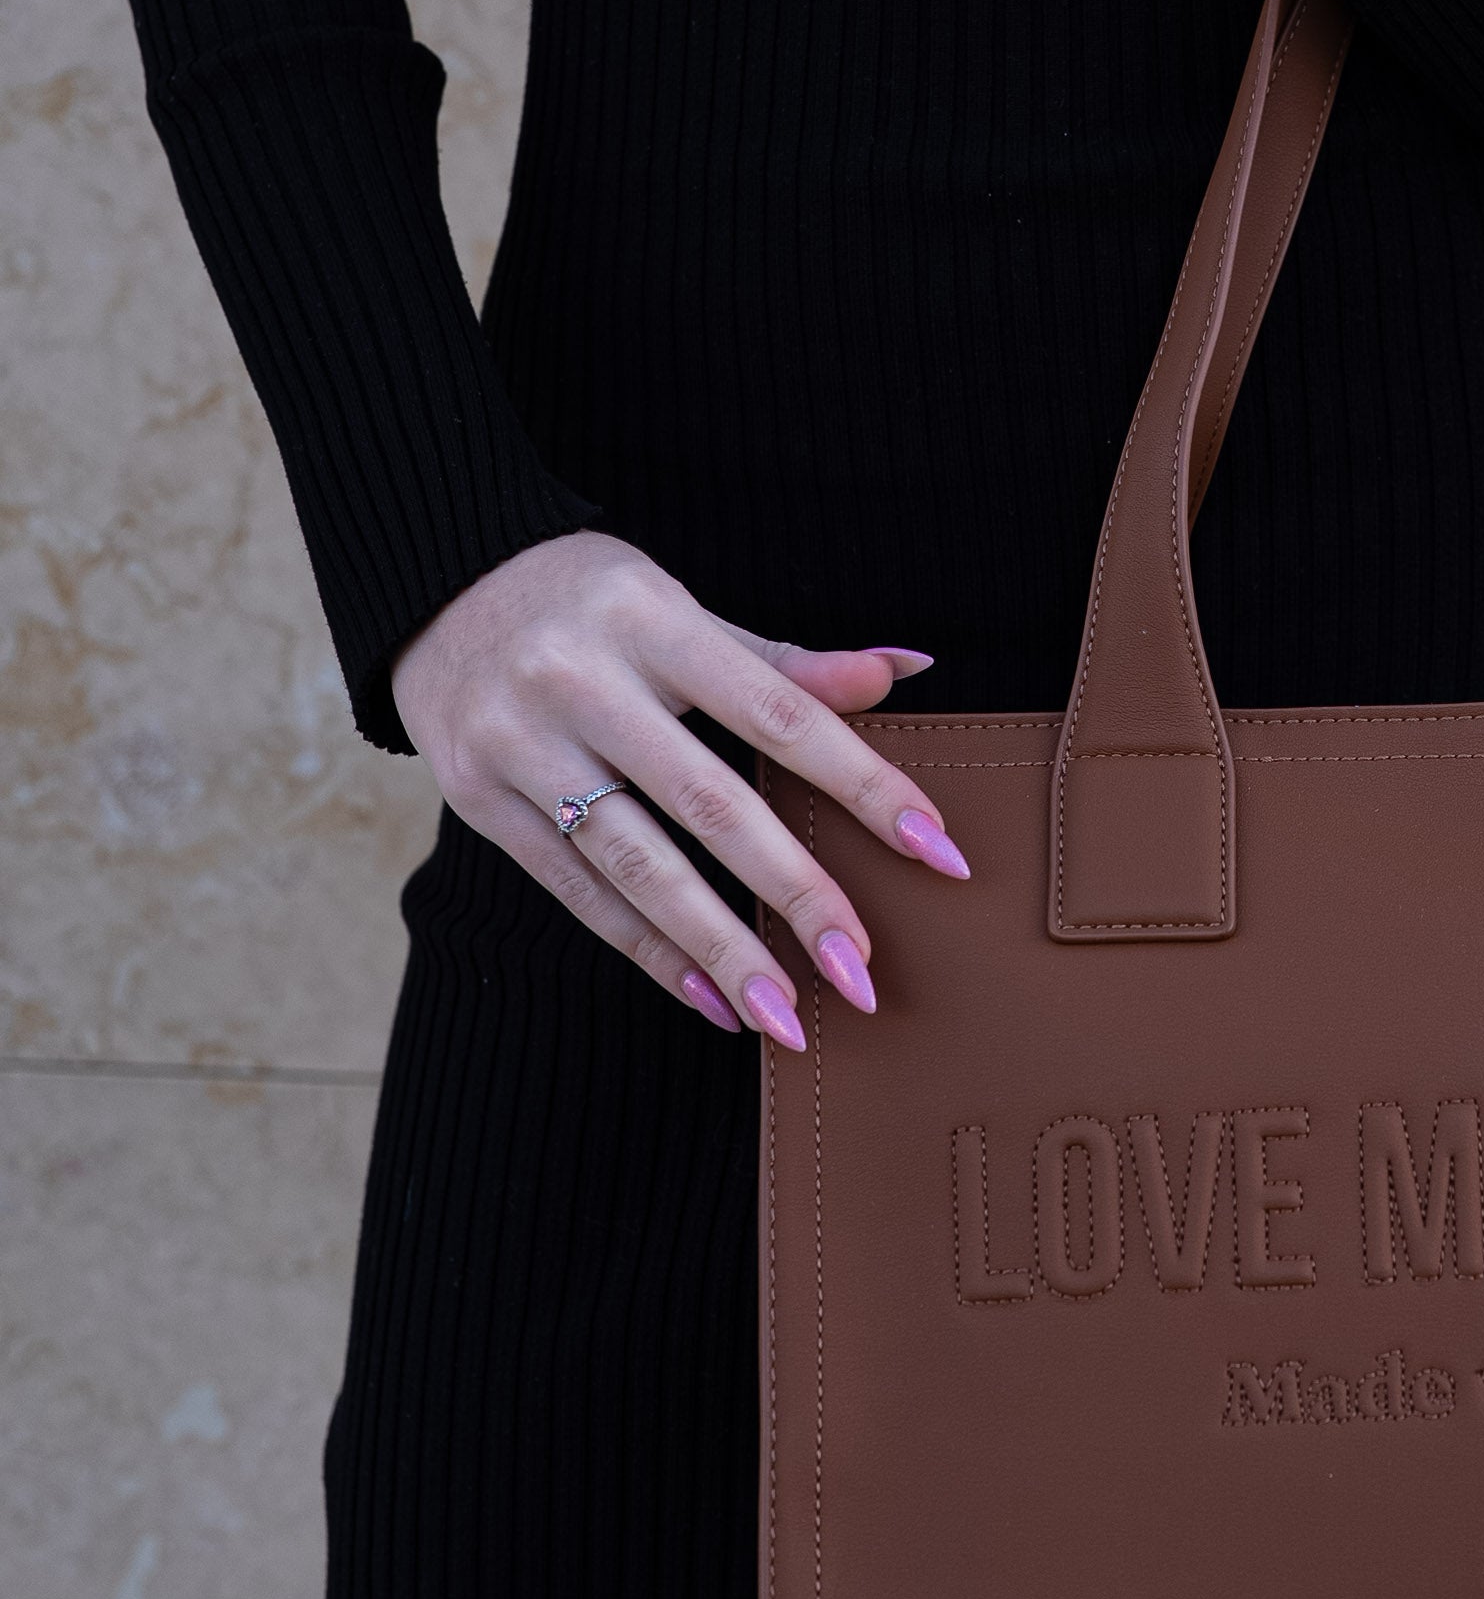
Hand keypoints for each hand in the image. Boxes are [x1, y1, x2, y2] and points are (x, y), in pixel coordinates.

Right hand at [389, 528, 970, 1046]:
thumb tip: (904, 672)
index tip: (935, 849)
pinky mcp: (481, 800)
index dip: (862, 783)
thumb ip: (783, 659)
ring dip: (719, 951)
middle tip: (862, 972)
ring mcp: (522, 743)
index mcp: (651, 618)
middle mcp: (581, 679)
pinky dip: (647, 950)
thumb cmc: (588, 600)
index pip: (779, 712)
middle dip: (794, 895)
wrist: (432, 579)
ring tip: (786, 1018)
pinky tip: (709, 998)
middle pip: (709, 803)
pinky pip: (577, 892)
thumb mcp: (681, 606)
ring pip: (637, 865)